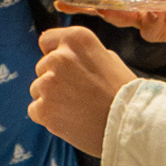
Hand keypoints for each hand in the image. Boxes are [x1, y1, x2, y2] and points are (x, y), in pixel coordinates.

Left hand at [28, 24, 135, 156]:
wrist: (131, 125)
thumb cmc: (124, 94)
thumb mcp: (109, 60)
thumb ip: (84, 54)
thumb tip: (67, 54)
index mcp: (76, 39)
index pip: (47, 40)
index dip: (54, 54)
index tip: (65, 68)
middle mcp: (59, 57)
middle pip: (42, 67)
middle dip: (55, 79)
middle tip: (78, 94)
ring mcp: (48, 83)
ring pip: (37, 89)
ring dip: (50, 98)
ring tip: (76, 109)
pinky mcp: (43, 108)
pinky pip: (35, 109)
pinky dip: (48, 117)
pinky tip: (69, 120)